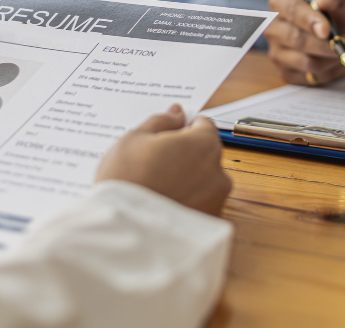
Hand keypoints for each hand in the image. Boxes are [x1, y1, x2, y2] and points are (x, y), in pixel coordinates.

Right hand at [96, 105, 230, 215]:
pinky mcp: (209, 224)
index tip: (166, 135)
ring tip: (155, 189)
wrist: (125, 232)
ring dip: (186, 181)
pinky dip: (186, 203)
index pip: (203, 125)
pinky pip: (199, 205)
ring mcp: (217, 200)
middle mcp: (219, 171)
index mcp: (204, 144)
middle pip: (204, 154)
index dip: (183, 127)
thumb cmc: (128, 180)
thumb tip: (177, 113)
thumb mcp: (135, 139)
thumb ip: (161, 121)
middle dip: (184, 155)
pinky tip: (161, 207)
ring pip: (202, 181)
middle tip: (152, 164)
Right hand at [264, 0, 344, 85]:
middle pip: (297, 40)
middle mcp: (274, 28)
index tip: (326, 29)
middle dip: (326, 44)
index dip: (310, 21)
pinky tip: (336, 58)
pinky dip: (331, 70)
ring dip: (333, 58)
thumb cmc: (341, 4)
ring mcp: (278, 52)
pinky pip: (312, 76)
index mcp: (281, 2)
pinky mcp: (288, 72)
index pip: (292, 12)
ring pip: (307, 62)